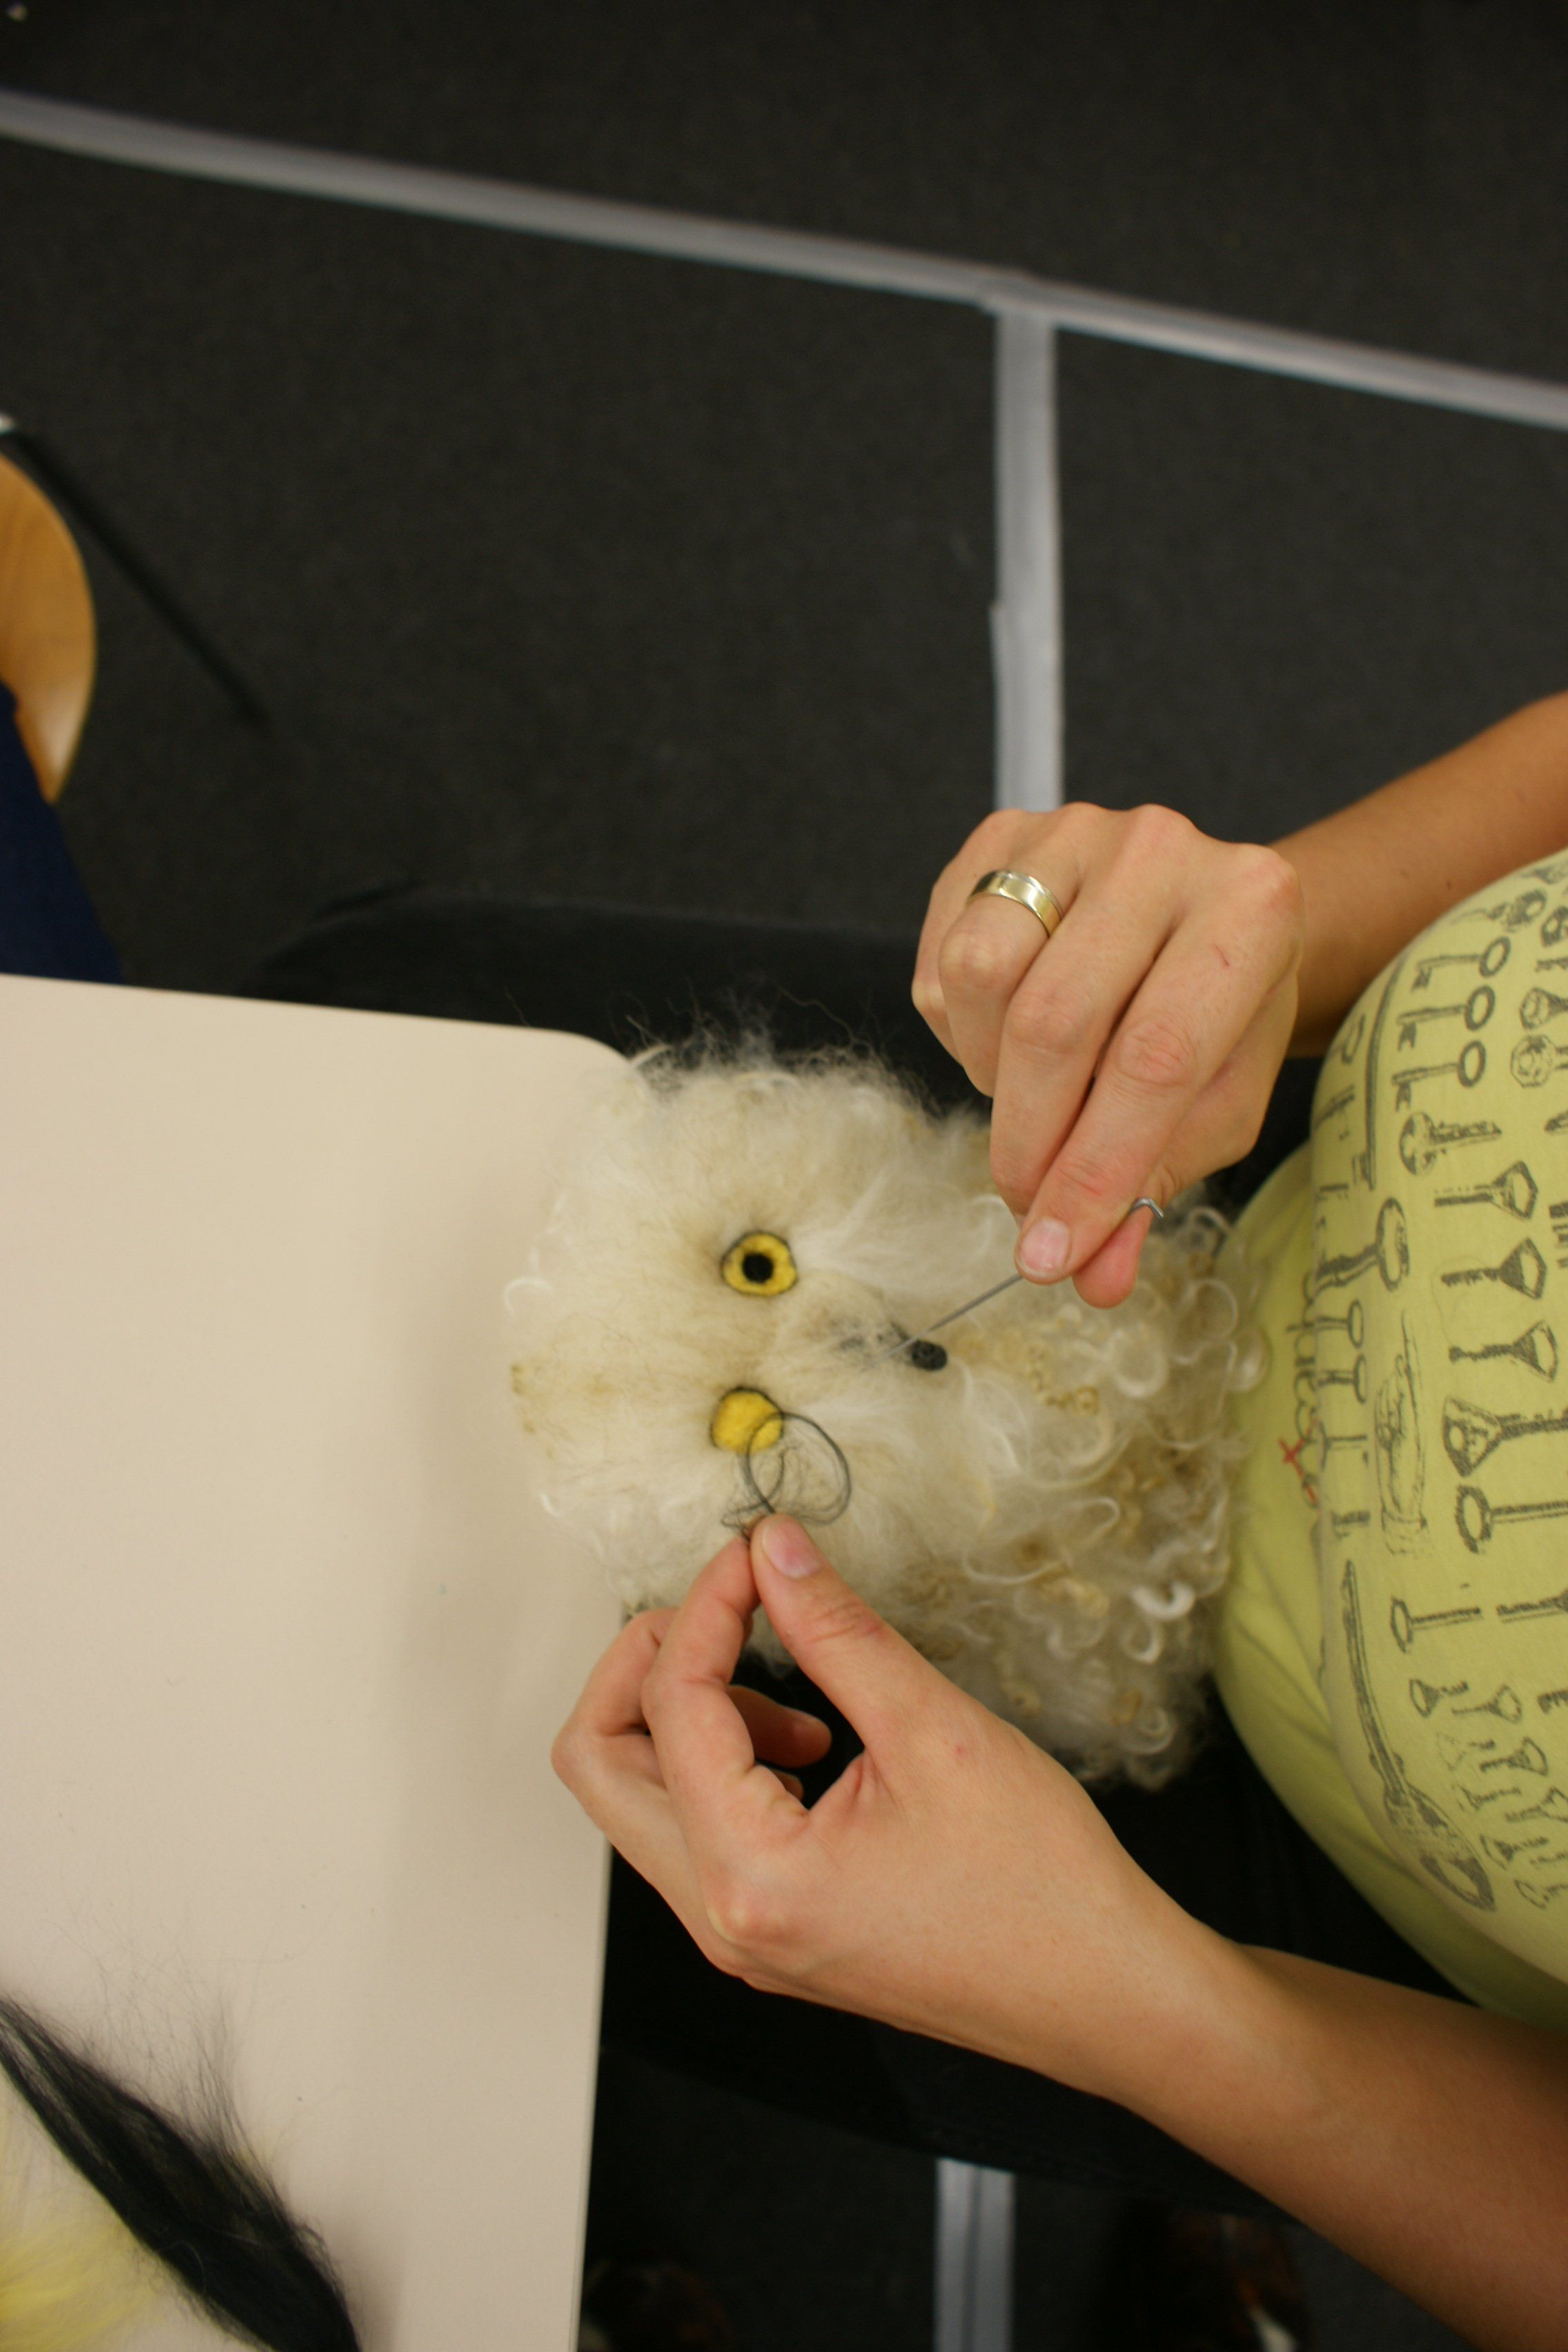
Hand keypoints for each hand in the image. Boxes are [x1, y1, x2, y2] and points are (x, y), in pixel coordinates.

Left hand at [553, 1518, 1229, 2102]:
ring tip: (794, 1696)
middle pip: (598, 1762)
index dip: (709, 1603)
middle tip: (728, 1611)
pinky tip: (812, 1744)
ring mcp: (738, 1935)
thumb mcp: (936, 1729)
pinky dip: (719, 1765)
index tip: (758, 1553)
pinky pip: (691, 1834)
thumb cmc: (1039, 1884)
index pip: (672, 1700)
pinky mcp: (767, 1933)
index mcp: (751, 1873)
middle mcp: (721, 1918)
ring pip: (636, 1800)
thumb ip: (836, 1630)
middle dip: (648, 1661)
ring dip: (685, 1717)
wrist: (1103, 1993)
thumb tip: (771, 1551)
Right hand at [912, 804, 1303, 1305]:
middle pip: (1054, 1021)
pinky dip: (960, 1029)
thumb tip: (1090, 1278)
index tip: (1054, 1253)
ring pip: (980, 974)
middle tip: (1028, 1204)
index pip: (1155, 1058)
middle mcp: (1163, 847)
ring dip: (992, 1073)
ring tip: (1035, 1094)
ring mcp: (1074, 828)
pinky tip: (1008, 1037)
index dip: (1094, 1169)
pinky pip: (940, 954)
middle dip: (1030, 1141)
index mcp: (1251, 907)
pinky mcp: (1002, 833)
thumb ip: (1150, 1189)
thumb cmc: (1217, 1019)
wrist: (1206, 917)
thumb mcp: (1214, 1109)